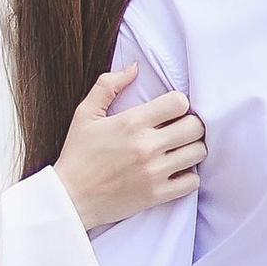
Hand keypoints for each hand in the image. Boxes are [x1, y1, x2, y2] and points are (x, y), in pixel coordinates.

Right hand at [54, 66, 204, 231]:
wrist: (68, 198)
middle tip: (179, 130)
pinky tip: (175, 172)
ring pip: (198, 153)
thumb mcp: (85, 114)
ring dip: (192, 149)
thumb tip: (134, 67)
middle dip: (190, 125)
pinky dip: (189, 176)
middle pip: (195, 127)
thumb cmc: (77, 155)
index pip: (179, 102)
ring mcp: (153, 172)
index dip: (178, 104)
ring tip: (178, 150)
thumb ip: (108, 85)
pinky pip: (192, 182)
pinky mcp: (156, 195)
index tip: (169, 112)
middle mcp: (146, 146)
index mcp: (131, 122)